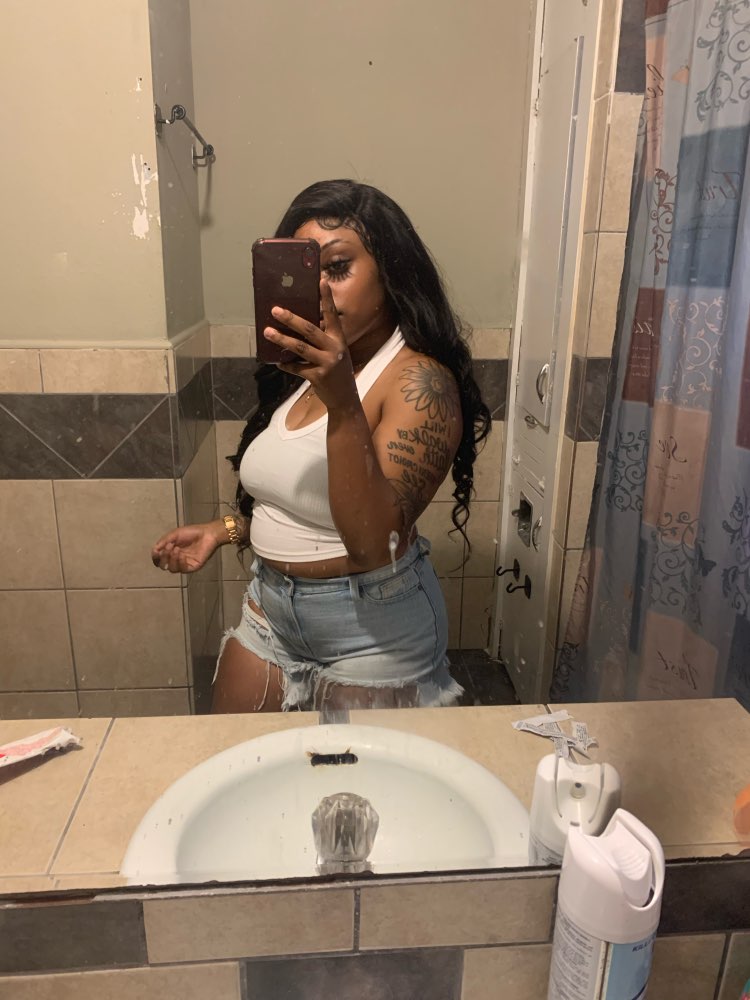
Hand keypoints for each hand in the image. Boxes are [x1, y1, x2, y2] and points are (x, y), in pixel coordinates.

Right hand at [151, 522, 223, 573]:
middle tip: (169, 547)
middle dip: (163, 557)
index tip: (156, 551)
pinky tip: (182, 554)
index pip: (159, 560)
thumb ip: (163, 542)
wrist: (207, 533)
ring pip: (172, 569)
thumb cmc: (192, 532)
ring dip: (171, 559)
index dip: (155, 557)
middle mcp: (176, 559)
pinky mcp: (192, 567)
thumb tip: (154, 551)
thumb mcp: (174, 535)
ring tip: (176, 549)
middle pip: (163, 566)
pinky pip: (182, 569)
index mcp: (170, 552)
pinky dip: (180, 562)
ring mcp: (184, 564)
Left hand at [263, 279, 357, 408]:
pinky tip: (276, 362)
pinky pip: (296, 368)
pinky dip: (285, 365)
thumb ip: (322, 339)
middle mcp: (335, 349)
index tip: (321, 281)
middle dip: (291, 319)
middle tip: (275, 310)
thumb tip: (298, 324)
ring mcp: (327, 363)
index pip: (333, 314)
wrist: (345, 399)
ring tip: (267, 332)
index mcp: (339, 339)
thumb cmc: (337, 372)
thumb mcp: (336, 352)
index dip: (326, 298)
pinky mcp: (317, 377)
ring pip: (300, 348)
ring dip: (282, 339)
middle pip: (310, 330)